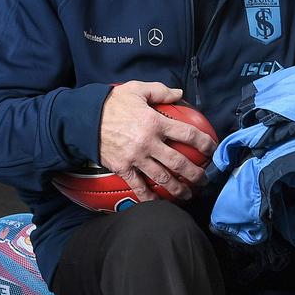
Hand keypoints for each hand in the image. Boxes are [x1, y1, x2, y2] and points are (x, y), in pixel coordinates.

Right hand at [99, 81, 216, 201]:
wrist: (83, 118)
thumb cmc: (111, 102)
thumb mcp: (137, 89)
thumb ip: (160, 90)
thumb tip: (179, 93)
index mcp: (155, 122)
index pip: (187, 134)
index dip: (204, 143)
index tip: (212, 150)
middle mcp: (149, 142)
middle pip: (179, 162)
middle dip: (195, 173)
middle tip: (204, 179)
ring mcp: (136, 158)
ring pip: (162, 178)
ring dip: (178, 189)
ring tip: (189, 194)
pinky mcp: (123, 168)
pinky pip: (138, 186)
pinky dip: (149, 198)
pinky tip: (159, 204)